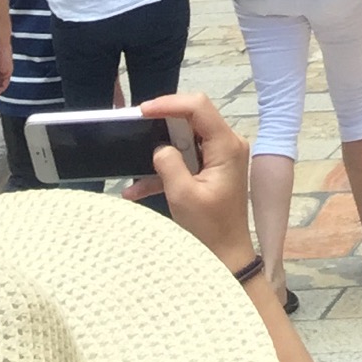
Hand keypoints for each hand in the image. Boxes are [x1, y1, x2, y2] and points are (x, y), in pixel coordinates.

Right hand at [136, 91, 252, 269]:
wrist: (227, 258)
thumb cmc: (209, 229)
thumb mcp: (183, 196)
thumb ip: (169, 165)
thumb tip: (159, 148)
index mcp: (226, 146)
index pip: (198, 107)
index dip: (170, 103)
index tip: (143, 110)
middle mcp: (227, 145)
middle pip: (192, 119)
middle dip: (161, 125)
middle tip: (136, 131)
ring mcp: (220, 158)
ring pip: (185, 140)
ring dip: (159, 153)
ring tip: (134, 162)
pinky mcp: (211, 171)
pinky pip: (185, 161)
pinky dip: (164, 172)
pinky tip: (137, 189)